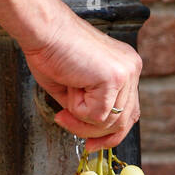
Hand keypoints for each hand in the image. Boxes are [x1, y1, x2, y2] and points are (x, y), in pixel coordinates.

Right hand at [21, 5, 141, 149]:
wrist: (43, 31)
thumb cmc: (52, 52)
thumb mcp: (76, 88)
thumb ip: (91, 107)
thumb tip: (92, 133)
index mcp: (124, 67)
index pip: (129, 112)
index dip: (110, 133)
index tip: (92, 144)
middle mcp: (131, 68)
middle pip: (123, 121)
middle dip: (92, 131)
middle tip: (66, 122)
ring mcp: (126, 72)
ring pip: (110, 122)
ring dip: (81, 120)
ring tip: (65, 103)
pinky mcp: (114, 77)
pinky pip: (97, 115)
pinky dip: (77, 110)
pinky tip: (70, 89)